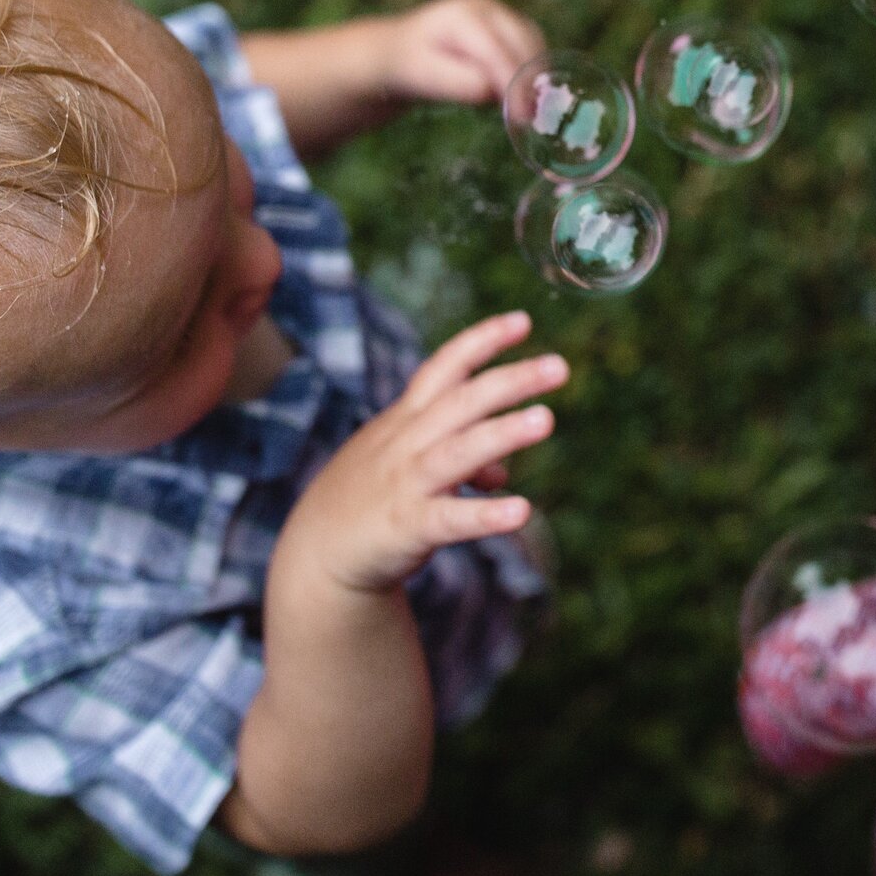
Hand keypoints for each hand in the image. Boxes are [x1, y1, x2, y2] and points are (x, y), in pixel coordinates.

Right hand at [277, 312, 567, 594]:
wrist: (316, 555)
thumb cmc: (371, 497)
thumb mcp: (410, 463)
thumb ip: (459, 453)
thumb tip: (502, 470)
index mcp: (407, 420)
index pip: (444, 368)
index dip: (481, 342)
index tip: (524, 320)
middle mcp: (406, 444)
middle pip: (460, 403)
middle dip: (509, 380)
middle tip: (559, 366)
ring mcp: (405, 484)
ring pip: (457, 452)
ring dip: (501, 434)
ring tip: (545, 419)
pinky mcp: (406, 528)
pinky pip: (450, 519)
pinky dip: (485, 515)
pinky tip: (521, 511)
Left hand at [374, 0, 546, 108]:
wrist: (402, 50)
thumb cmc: (410, 65)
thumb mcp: (423, 76)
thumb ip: (455, 82)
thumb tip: (491, 89)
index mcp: (462, 15)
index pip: (496, 50)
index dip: (512, 83)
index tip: (520, 116)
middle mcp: (486, 7)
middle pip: (523, 41)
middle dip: (529, 80)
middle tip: (529, 118)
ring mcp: (500, 13)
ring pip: (533, 43)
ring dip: (535, 75)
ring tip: (525, 110)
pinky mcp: (510, 26)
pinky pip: (531, 48)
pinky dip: (532, 71)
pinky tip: (522, 95)